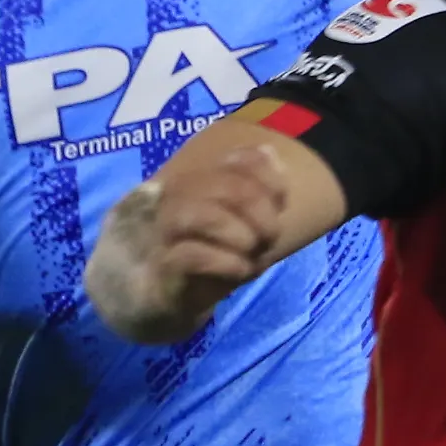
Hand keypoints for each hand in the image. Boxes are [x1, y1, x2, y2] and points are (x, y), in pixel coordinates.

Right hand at [145, 137, 294, 291]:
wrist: (173, 293)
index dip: (270, 179)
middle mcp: (180, 194)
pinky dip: (226, 262)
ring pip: (202, 214)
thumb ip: (260, 191)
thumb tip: (269, 152)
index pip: (241, 160)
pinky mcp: (164, 261)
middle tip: (269, 237)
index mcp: (203, 177)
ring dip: (240, 234)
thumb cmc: (213, 252)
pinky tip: (241, 269)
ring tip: (252, 251)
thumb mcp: (246, 223)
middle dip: (260, 211)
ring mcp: (167, 227)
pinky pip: (193, 254)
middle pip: (226, 186)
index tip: (280, 203)